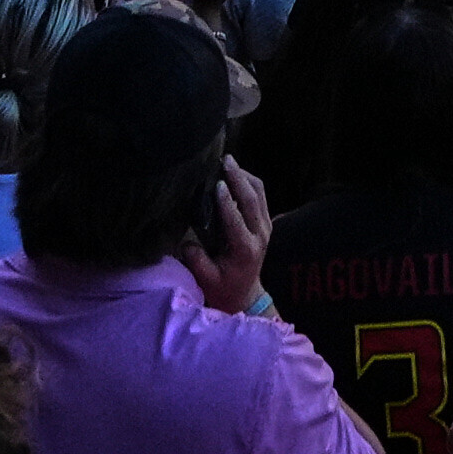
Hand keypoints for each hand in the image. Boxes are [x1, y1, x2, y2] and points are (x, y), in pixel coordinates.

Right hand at [190, 154, 271, 315]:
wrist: (245, 294)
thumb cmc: (222, 287)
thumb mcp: (206, 280)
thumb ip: (197, 261)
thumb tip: (186, 242)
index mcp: (245, 250)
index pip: (236, 221)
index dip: (227, 202)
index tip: (217, 184)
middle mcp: (260, 235)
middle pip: (253, 200)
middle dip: (239, 178)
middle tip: (225, 160)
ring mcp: (266, 227)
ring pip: (260, 193)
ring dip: (244, 175)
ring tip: (228, 161)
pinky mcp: (266, 222)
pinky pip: (261, 195)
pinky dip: (249, 181)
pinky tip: (234, 172)